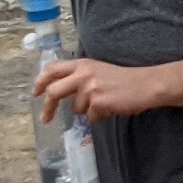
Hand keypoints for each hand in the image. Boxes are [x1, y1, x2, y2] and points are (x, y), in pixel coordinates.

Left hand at [34, 54, 182, 119]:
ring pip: (76, 108)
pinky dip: (99, 116)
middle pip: (54, 91)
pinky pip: (90, 117)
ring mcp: (90, 88)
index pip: (52, 69)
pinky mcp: (98, 103)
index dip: (40, 81)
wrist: (146, 85)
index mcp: (82, 64)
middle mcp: (83, 74)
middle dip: (47, 107)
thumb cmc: (124, 79)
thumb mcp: (98, 70)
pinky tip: (111, 108)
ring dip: (87, 110)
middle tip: (46, 118)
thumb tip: (60, 90)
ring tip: (104, 103)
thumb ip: (79, 76)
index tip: (35, 92)